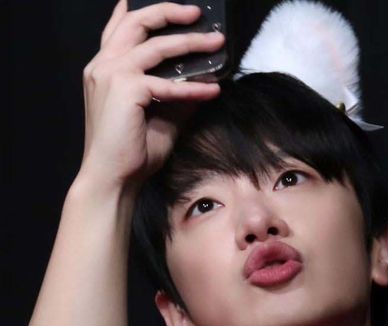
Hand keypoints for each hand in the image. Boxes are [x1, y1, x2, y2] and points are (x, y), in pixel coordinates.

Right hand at [79, 1, 223, 190]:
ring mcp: (112, 73)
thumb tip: (203, 82)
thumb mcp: (160, 118)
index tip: (164, 4)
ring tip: (216, 42)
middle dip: (169, 12)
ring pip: (157, 45)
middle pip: (137, 22)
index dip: (137, 10)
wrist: (113, 178)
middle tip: (198, 14)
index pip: (119, 28)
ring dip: (191, 42)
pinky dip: (194, 86)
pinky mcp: (126, 89)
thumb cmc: (131, 153)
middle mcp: (104, 65)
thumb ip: (177, 97)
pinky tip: (213, 89)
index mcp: (104, 69)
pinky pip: (169, 83)